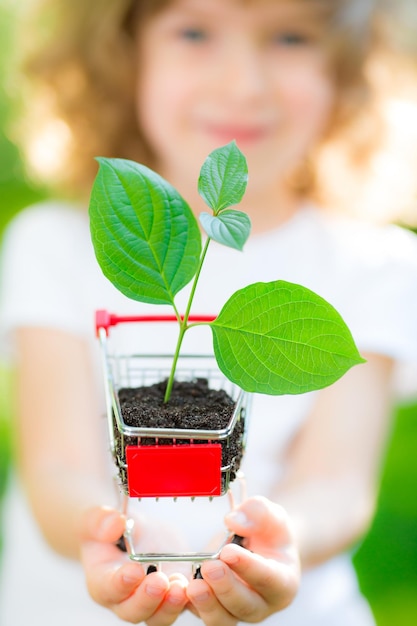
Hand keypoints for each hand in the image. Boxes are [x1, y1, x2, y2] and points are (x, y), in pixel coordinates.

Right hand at [79, 506, 187, 624]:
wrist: (126, 534)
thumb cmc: (108, 530)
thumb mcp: (97, 518)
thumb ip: (101, 521)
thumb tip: (115, 523)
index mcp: (102, 580)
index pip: (108, 588)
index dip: (120, 583)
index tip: (134, 571)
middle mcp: (125, 598)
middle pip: (134, 610)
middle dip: (148, 599)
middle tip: (160, 582)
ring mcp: (151, 598)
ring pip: (159, 615)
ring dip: (170, 604)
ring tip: (180, 587)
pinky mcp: (172, 592)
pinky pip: (182, 603)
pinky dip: (191, 598)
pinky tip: (200, 585)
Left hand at [186, 496, 299, 624]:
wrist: (261, 544)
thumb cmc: (269, 530)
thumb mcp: (272, 514)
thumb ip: (257, 513)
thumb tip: (232, 521)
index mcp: (284, 581)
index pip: (268, 579)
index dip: (248, 567)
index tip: (228, 551)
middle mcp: (262, 603)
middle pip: (245, 606)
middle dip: (226, 588)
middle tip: (209, 566)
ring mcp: (237, 610)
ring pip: (223, 618)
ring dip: (207, 604)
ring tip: (193, 585)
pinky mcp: (215, 608)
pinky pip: (202, 613)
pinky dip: (191, 604)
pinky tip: (180, 588)